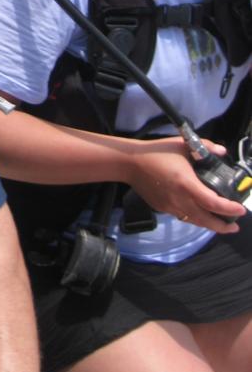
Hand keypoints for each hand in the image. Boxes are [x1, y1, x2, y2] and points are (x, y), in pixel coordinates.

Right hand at [125, 136, 245, 231]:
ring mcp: (170, 206)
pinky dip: (194, 218)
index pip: (213, 203)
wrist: (130, 163)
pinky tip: (198, 213)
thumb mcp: (182, 144)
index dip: (229, 209)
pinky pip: (183, 216)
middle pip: (206, 221)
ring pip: (195, 221)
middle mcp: (180, 200)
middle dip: (223, 226)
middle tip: (234, 226)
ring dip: (209, 225)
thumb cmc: (157, 152)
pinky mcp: (162, 208)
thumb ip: (205, 147)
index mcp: (187, 184)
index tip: (240, 210)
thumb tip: (222, 152)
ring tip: (220, 224)